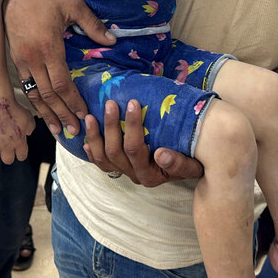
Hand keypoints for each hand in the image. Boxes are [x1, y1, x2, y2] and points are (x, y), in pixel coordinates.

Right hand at [0, 97, 34, 165]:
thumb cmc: (13, 108)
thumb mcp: (28, 116)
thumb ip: (31, 126)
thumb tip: (29, 132)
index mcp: (19, 142)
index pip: (22, 156)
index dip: (20, 153)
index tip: (18, 150)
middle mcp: (6, 146)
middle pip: (8, 160)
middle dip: (7, 156)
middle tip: (5, 149)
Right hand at [4, 0, 113, 135]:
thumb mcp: (72, 5)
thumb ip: (92, 24)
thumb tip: (112, 41)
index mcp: (48, 48)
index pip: (61, 83)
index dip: (73, 100)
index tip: (84, 113)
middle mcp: (33, 59)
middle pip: (48, 95)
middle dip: (62, 113)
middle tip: (74, 130)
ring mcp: (22, 61)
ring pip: (35, 94)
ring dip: (47, 114)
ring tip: (59, 129)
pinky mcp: (16, 61)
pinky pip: (26, 87)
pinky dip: (35, 103)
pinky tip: (44, 112)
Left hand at [82, 99, 203, 186]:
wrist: (190, 169)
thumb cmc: (192, 162)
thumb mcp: (193, 164)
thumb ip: (179, 163)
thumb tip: (161, 154)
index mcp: (151, 175)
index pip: (135, 149)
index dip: (132, 126)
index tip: (134, 103)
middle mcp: (135, 175)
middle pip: (115, 151)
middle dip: (111, 126)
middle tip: (111, 103)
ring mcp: (125, 172)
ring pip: (103, 158)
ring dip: (95, 137)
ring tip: (91, 116)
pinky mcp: (119, 169)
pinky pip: (100, 163)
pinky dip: (91, 151)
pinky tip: (85, 139)